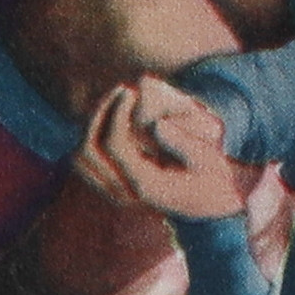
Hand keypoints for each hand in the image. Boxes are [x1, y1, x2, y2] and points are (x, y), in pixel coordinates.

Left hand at [72, 75, 245, 219]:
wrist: (213, 202)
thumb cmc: (212, 174)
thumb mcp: (207, 158)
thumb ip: (183, 143)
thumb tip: (156, 125)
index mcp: (147, 186)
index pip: (115, 145)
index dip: (117, 113)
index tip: (130, 91)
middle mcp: (126, 194)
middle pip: (90, 151)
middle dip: (99, 115)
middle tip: (121, 92)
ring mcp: (116, 195)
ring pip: (81, 159)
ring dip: (91, 126)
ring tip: (115, 101)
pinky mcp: (113, 190)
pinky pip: (86, 164)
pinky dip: (92, 137)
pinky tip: (112, 117)